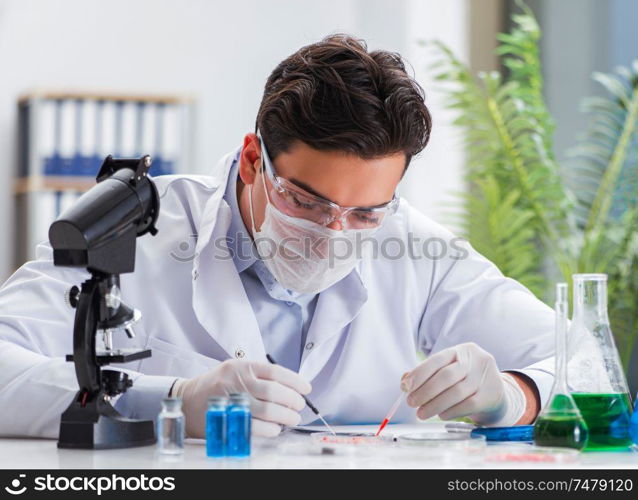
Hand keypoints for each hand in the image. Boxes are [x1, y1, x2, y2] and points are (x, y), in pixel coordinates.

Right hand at [172, 359, 311, 437]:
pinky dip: (269, 429)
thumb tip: (292, 387)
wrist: (186, 400)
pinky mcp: (225, 418)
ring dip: (285, 416)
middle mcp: (237, 380)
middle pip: (274, 391)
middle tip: (299, 406)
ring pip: (266, 409)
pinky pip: (253, 425)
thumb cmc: (217, 386)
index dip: (295, 381)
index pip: (275, 371)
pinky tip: (276, 429)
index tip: (306, 388)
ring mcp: (230, 400)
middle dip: (292, 400)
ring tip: (292, 419)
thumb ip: (260, 375)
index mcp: (242, 366)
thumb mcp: (236, 371)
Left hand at [401, 342, 525, 425]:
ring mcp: (486, 377)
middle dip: (425, 391)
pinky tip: (440, 415)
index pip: (437, 359)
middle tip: (411, 403)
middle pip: (446, 376)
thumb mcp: (448, 370)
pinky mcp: (491, 395)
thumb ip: (427, 374)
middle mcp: (475, 360)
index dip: (419, 373)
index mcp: (461, 350)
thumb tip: (405, 381)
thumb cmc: (465, 380)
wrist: (495, 393)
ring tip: (421, 413)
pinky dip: (450, 412)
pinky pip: (467, 405)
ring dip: (434, 405)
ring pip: (455, 392)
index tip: (405, 386)